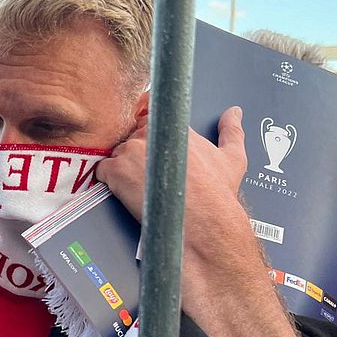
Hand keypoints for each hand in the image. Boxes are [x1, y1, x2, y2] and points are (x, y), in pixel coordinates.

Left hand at [97, 106, 253, 308]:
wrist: (204, 222)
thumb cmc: (217, 194)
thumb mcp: (232, 157)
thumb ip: (231, 130)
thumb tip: (234, 113)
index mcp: (175, 127)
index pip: (150, 123)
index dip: (149, 142)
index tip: (153, 155)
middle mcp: (151, 135)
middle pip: (131, 139)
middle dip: (136, 156)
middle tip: (149, 177)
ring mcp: (130, 151)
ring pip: (116, 154)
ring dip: (122, 170)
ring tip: (140, 188)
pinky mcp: (116, 171)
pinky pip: (102, 170)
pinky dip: (108, 181)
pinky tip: (125, 192)